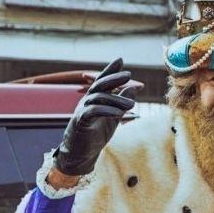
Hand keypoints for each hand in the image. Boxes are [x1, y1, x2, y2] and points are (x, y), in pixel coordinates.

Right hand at [53, 58, 139, 175]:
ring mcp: (82, 110)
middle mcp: (86, 101)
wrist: (82, 153)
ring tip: (132, 104)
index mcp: (94, 99)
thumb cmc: (96, 134)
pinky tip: (118, 113)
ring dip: (116, 99)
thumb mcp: (113, 117)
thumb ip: (121, 103)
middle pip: (99, 85)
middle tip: (128, 75)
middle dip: (113, 78)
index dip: (109, 70)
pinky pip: (92, 111)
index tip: (119, 59)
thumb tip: (133, 89)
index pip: (102, 81)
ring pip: (98, 98)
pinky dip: (106, 110)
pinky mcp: (80, 121)